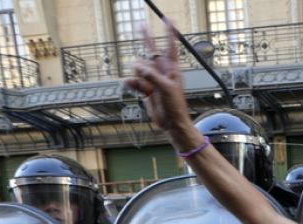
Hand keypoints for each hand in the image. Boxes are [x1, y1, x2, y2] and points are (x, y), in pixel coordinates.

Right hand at [124, 18, 200, 150]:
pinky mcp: (147, 90)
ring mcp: (154, 80)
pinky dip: (132, 82)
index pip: (170, 47)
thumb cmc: (176, 106)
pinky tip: (127, 82)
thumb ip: (151, 75)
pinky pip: (136, 82)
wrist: (172, 124)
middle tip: (141, 25)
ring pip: (141, 69)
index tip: (168, 20)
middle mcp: (163, 72)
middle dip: (147, 39)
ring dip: (137, 73)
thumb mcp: (165, 88)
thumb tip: (136, 65)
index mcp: (172, 69)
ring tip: (138, 80)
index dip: (169, 33)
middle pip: (153, 52)